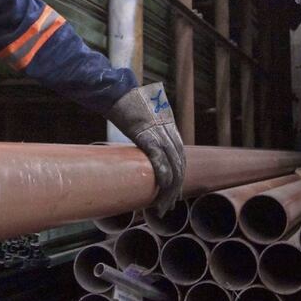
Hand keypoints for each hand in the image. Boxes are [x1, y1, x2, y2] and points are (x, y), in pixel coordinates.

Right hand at [106, 83, 185, 214]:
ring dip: (169, 192)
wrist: (120, 93)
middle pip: (180, 168)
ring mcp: (161, 136)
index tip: (173, 194)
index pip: (181, 160)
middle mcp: (171, 134)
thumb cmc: (128, 104)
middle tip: (168, 207)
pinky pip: (161, 164)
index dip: (178, 179)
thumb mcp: (146, 118)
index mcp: (171, 130)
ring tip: (162, 207)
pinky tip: (159, 192)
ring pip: (173, 170)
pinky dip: (162, 180)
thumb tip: (142, 147)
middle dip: (175, 191)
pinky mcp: (149, 139)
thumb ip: (149, 132)